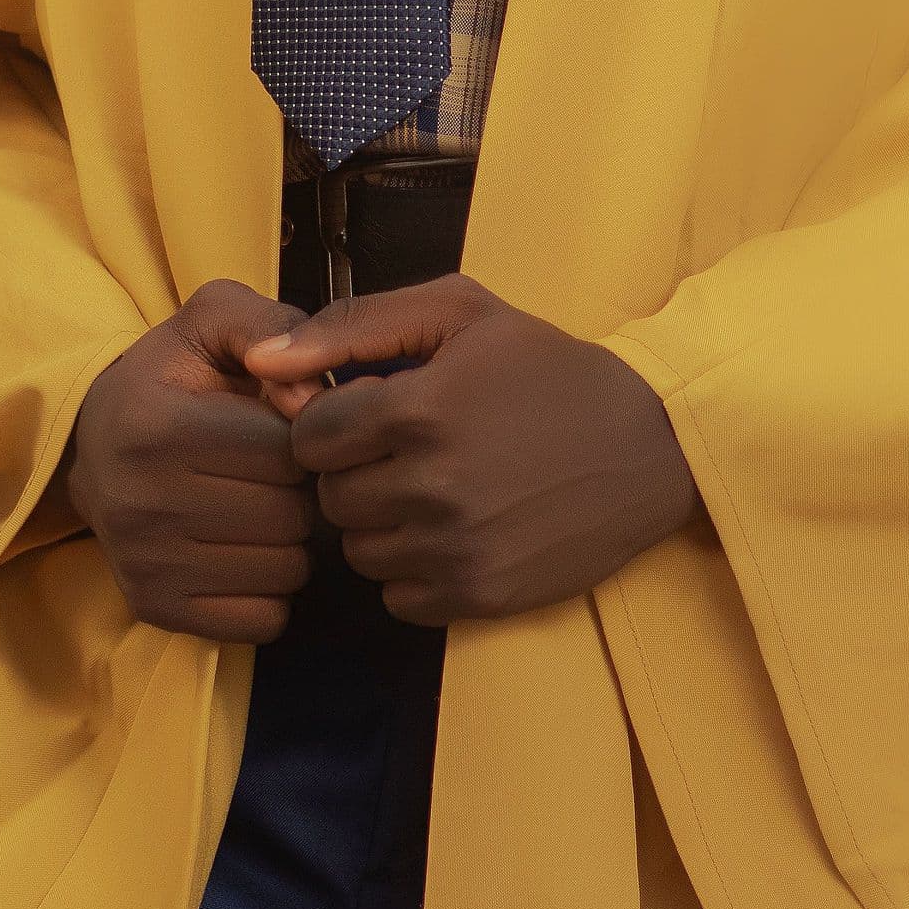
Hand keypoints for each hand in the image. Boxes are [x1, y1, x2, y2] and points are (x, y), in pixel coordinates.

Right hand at [65, 281, 315, 643]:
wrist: (92, 441)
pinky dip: (271, 588)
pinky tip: (247, 549)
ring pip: (286, 570)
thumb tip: (309, 399)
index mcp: (157, 426)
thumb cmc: (172, 377)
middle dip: (299, 487)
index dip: (303, 434)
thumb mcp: (213, 320)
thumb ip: (271, 326)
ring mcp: (144, 564)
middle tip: (273, 471)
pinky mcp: (154, 608)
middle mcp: (140, 502)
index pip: (287, 449)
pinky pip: (264, 619)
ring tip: (260, 505)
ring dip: (291, 539)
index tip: (281, 425)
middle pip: (290, 514)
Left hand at [246, 276, 698, 626]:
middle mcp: (431, 485)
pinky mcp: (478, 595)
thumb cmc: (546, 366)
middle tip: (402, 448)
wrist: (647, 445)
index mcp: (421, 408)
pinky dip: (410, 566)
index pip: (310, 434)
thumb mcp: (460, 312)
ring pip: (356, 548)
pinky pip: (395, 595)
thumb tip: (260, 360)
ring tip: (429, 487)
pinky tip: (450, 529)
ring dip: (379, 519)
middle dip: (353, 469)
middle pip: (329, 494)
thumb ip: (353, 325)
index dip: (330, 419)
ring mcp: (455, 548)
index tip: (367, 413)